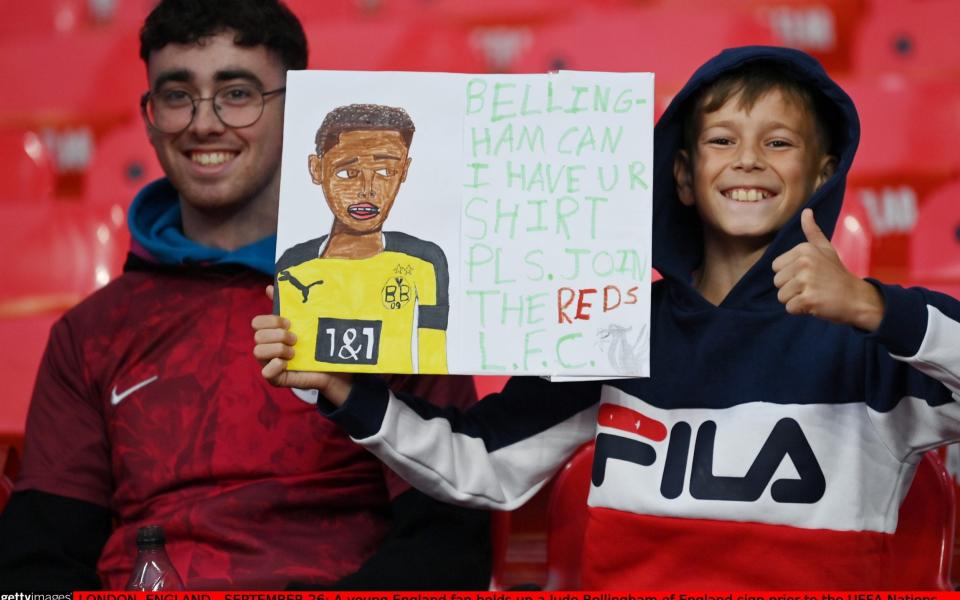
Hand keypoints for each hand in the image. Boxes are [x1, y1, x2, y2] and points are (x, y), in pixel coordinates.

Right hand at [252, 285, 352, 405]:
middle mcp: (267, 348)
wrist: (334, 366)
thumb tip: (270, 286)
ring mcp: (270, 364)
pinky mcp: (277, 379)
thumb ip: (289, 305)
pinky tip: (287, 364)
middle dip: (278, 335)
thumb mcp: (305, 322)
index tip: (290, 322)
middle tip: (296, 339)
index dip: (271, 320)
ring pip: (258, 352)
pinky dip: (276, 366)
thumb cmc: (318, 344)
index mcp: (272, 333)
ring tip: (294, 352)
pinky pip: (266, 373)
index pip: (257, 322)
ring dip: (278, 349)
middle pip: (257, 336)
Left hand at [772, 209, 883, 330]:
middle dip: (792, 288)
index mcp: (804, 249)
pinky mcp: (808, 299)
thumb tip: (806, 211)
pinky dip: (801, 310)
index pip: (776, 267)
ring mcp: (807, 281)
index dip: (789, 274)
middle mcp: (804, 262)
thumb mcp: (826, 249)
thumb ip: (813, 231)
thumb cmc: (837, 275)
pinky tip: (816, 304)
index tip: (809, 275)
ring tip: (815, 294)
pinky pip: (789, 308)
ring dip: (796, 300)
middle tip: (813, 287)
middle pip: (777, 282)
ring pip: (782, 296)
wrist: (857, 298)